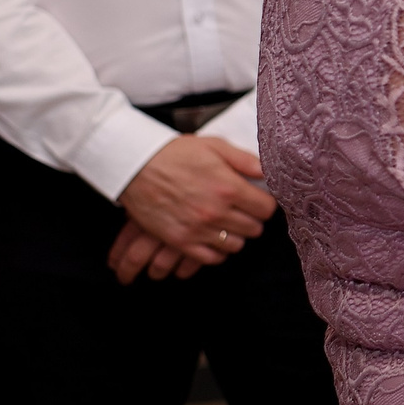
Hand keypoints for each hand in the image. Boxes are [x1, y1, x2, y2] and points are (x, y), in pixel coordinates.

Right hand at [114, 134, 273, 278]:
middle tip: (243, 211)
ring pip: (235, 245)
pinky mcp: (179, 241)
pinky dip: (216, 251)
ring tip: (228, 223)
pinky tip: (214, 238)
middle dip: (252, 219)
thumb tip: (268, 172)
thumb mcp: (215, 146)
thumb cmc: (175, 154)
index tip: (258, 200)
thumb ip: (246, 160)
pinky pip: (210, 258)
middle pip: (254, 228)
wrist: (135, 166)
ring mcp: (197, 230)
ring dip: (236, 235)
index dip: (265, 204)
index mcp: (229, 188)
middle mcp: (216, 212)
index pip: (267, 209)